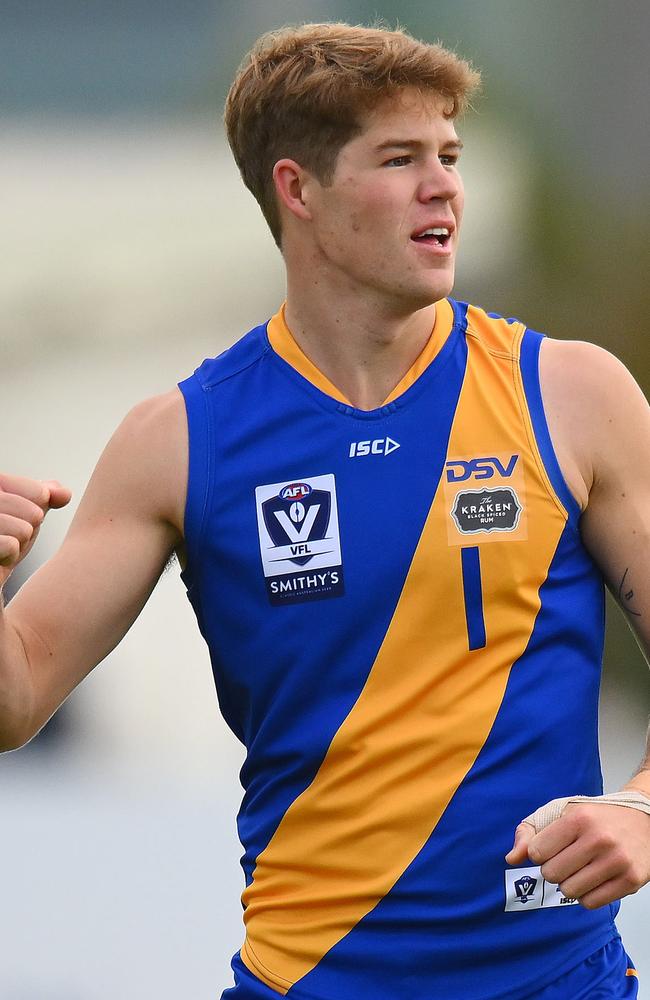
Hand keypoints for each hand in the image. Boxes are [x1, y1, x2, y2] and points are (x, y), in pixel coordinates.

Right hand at [0, 473, 71, 586]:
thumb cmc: (5, 536)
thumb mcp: (27, 511)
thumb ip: (45, 496)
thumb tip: (64, 494)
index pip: (40, 493)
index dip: (37, 511)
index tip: (18, 517)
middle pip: (34, 513)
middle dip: (27, 530)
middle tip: (9, 534)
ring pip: (24, 530)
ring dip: (19, 543)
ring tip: (2, 544)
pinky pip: (10, 545)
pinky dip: (9, 556)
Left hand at [505, 801, 649, 908]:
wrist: (644, 819)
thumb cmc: (597, 817)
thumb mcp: (561, 811)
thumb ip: (530, 831)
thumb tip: (512, 858)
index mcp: (579, 818)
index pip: (537, 851)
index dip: (538, 853)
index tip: (548, 849)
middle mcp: (599, 839)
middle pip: (552, 874)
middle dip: (552, 870)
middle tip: (564, 860)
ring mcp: (617, 861)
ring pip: (570, 891)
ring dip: (569, 884)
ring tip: (579, 869)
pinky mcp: (630, 881)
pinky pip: (591, 903)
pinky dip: (585, 895)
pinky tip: (592, 879)